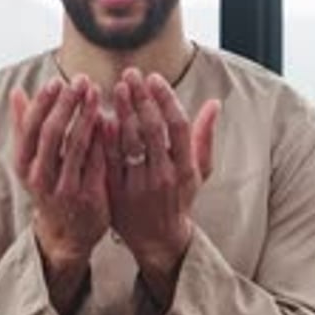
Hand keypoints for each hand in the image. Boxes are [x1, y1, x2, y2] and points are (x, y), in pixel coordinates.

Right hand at [10, 75, 109, 311]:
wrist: (67, 235)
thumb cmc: (49, 188)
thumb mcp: (30, 162)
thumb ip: (23, 126)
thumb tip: (16, 92)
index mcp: (24, 165)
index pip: (30, 127)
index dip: (44, 103)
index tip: (57, 80)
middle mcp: (41, 177)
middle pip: (53, 133)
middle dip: (67, 104)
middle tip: (81, 80)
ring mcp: (65, 188)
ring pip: (77, 145)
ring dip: (87, 115)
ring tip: (96, 92)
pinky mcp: (90, 196)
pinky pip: (98, 161)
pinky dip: (103, 138)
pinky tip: (111, 118)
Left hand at [102, 68, 219, 299]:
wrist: (158, 240)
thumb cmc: (179, 199)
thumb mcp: (198, 172)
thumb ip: (204, 137)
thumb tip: (214, 104)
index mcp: (185, 169)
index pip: (177, 126)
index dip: (165, 99)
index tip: (154, 78)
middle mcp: (163, 176)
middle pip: (151, 130)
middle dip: (140, 99)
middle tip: (130, 75)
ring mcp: (138, 186)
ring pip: (129, 144)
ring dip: (122, 113)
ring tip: (116, 89)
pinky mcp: (116, 194)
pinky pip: (109, 161)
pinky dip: (105, 139)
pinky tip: (101, 117)